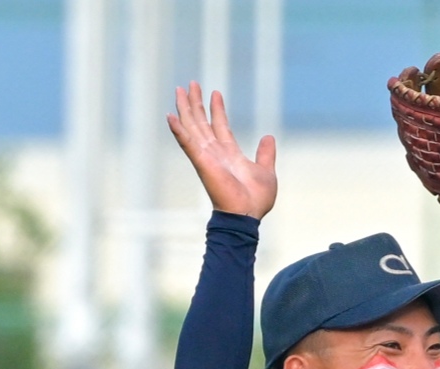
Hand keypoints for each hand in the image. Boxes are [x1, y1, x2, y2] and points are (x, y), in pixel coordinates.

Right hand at [168, 82, 275, 219]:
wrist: (247, 214)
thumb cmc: (256, 200)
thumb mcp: (266, 171)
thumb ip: (265, 154)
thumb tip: (268, 137)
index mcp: (229, 154)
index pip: (220, 125)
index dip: (217, 109)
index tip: (215, 92)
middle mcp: (215, 153)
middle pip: (202, 122)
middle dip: (196, 103)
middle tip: (190, 83)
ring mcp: (206, 156)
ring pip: (193, 127)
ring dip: (186, 108)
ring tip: (180, 89)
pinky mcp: (201, 161)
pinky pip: (187, 143)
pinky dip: (178, 130)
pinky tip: (170, 116)